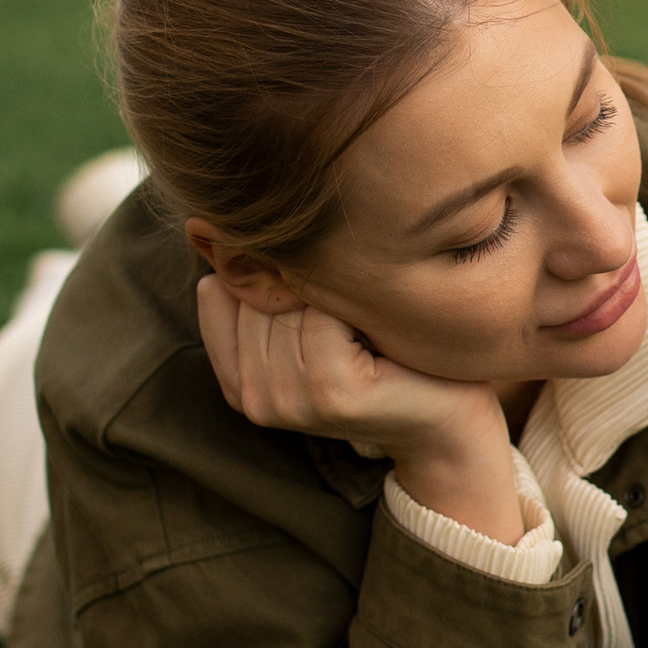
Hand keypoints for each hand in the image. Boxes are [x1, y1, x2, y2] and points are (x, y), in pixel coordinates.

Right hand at [195, 277, 523, 544]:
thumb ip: (256, 286)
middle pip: (255, 293)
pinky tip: (380, 336)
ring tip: (366, 327)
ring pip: (288, 300)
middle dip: (305, 284)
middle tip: (353, 320)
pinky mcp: (328, 391)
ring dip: (334, 296)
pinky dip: (356, 309)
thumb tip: (200, 226)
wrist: (447, 422)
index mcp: (238, 385)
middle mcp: (254, 399)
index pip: (218, 291)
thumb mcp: (309, 323)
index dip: (272, 276)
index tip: (322, 303)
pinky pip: (323, 315)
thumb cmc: (384, 360)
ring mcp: (288, 399)